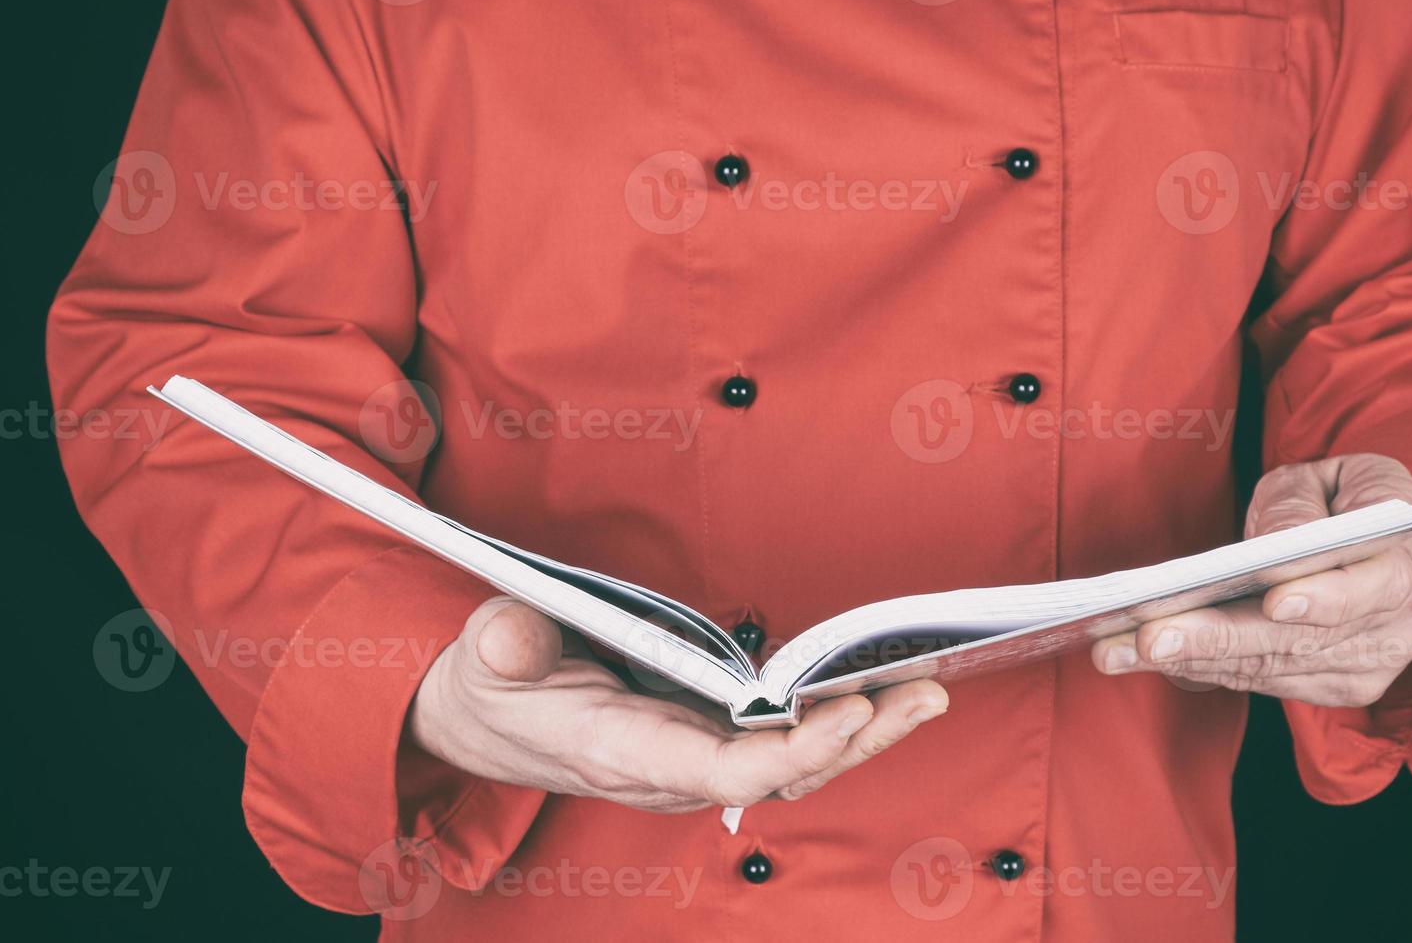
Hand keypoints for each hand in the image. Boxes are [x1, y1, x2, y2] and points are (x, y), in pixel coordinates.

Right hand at [408, 598, 948, 810]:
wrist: (484, 720)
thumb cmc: (491, 688)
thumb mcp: (484, 657)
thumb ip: (502, 648)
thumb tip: (511, 639)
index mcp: (623, 752)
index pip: (722, 769)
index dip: (792, 750)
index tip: (850, 709)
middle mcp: (671, 770)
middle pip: (785, 773)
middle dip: (861, 737)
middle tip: (927, 689)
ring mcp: (693, 760)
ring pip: (797, 765)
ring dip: (866, 730)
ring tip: (928, 687)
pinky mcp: (704, 740)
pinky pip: (784, 745)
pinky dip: (837, 722)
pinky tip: (879, 689)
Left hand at [1090, 453, 1411, 706]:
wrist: (1402, 556)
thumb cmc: (1356, 505)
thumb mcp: (1340, 475)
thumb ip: (1302, 503)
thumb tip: (1274, 541)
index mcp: (1404, 563)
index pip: (1366, 589)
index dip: (1322, 598)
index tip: (1273, 600)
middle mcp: (1392, 627)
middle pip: (1296, 641)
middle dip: (1215, 639)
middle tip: (1147, 638)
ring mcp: (1365, 667)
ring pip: (1267, 668)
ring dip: (1189, 660)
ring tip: (1117, 651)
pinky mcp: (1335, 688)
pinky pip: (1260, 682)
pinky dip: (1201, 670)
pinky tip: (1146, 659)